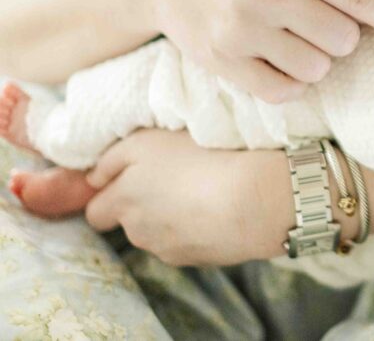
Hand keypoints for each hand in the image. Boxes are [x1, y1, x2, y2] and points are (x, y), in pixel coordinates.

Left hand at [84, 130, 293, 265]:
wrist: (252, 198)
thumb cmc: (200, 158)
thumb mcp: (147, 141)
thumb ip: (112, 158)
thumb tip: (94, 178)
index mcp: (120, 199)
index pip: (95, 210)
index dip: (110, 194)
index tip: (133, 177)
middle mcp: (137, 229)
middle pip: (127, 224)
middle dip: (138, 209)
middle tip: (167, 184)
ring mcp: (166, 249)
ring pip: (157, 235)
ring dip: (169, 218)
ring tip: (200, 194)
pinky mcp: (196, 260)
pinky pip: (186, 244)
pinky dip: (194, 231)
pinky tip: (217, 211)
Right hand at [144, 0, 373, 102]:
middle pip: (343, 40)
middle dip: (343, 38)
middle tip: (323, 25)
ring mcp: (241, 29)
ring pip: (317, 70)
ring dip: (317, 61)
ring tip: (296, 40)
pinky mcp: (224, 62)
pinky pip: (284, 92)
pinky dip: (291, 83)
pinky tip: (279, 60)